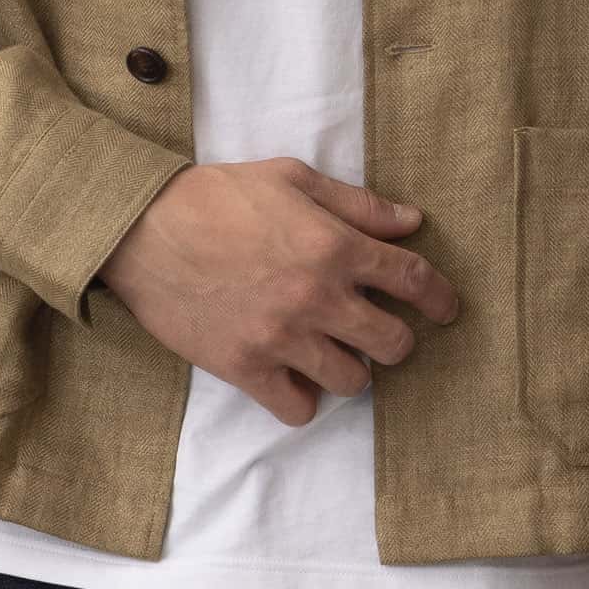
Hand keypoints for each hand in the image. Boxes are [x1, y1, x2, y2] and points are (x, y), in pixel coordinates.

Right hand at [95, 158, 459, 425]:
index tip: (446, 310)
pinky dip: (303, 397)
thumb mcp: (292, 179)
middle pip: (394, 343)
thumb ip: (357, 204)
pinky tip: (293, 376)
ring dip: (350, 368)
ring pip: (352, 382)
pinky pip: (299, 409)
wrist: (141, 227)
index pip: (413, 280)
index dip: (440, 298)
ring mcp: (282, 338)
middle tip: (380, 332)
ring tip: (330, 351)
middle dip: (396, 340)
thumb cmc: (218, 195)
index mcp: (334, 245)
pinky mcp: (245, 368)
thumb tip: (412, 221)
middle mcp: (317, 297)